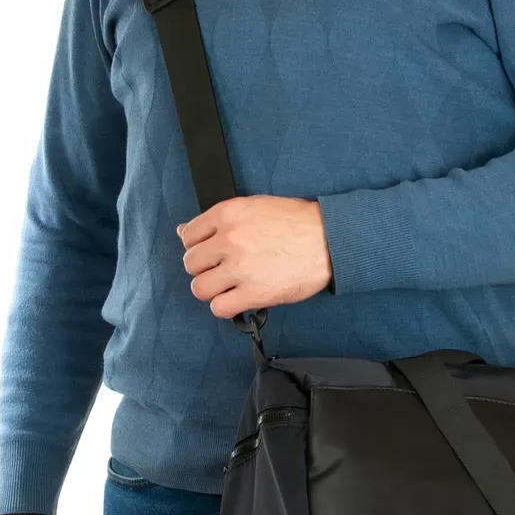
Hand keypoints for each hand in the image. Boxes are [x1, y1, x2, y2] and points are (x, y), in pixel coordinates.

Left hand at [177, 195, 332, 316]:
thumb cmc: (299, 222)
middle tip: (221, 269)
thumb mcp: (256, 207)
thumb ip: (221, 220)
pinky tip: (237, 298)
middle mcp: (229, 240)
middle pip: (191, 263)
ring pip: (200, 288)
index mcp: (228, 214)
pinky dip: (225, 306)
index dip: (197, 245)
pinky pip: (220, 308)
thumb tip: (184, 231)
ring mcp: (240, 268)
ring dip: (212, 289)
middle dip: (204, 268)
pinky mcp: (254, 293)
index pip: (188, 234)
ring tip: (228, 285)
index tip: (208, 251)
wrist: (329, 239)